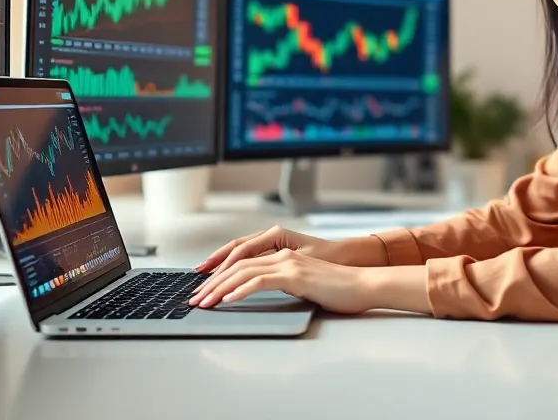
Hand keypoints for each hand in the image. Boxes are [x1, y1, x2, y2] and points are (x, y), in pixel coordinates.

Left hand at [189, 250, 427, 314]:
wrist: (363, 285)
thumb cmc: (339, 289)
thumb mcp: (305, 285)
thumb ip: (284, 284)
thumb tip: (262, 294)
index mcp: (283, 255)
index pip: (242, 262)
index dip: (219, 275)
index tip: (203, 290)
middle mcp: (282, 255)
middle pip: (236, 265)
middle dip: (211, 282)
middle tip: (195, 299)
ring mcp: (288, 263)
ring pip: (243, 272)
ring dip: (219, 288)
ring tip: (204, 302)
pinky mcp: (295, 275)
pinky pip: (260, 281)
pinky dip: (240, 291)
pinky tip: (228, 300)